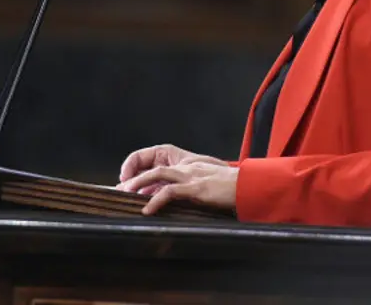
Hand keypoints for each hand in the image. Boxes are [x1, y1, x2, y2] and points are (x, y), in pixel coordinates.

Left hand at [117, 159, 238, 215]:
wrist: (250, 187)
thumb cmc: (232, 188)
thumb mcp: (207, 184)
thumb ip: (188, 187)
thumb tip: (166, 199)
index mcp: (190, 164)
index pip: (160, 160)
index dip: (142, 168)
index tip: (130, 183)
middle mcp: (188, 166)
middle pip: (155, 165)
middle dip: (135, 176)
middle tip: (120, 190)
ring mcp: (192, 175)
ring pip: (158, 173)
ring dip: (139, 184)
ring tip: (125, 195)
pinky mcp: (197, 188)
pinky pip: (170, 192)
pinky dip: (156, 201)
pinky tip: (147, 211)